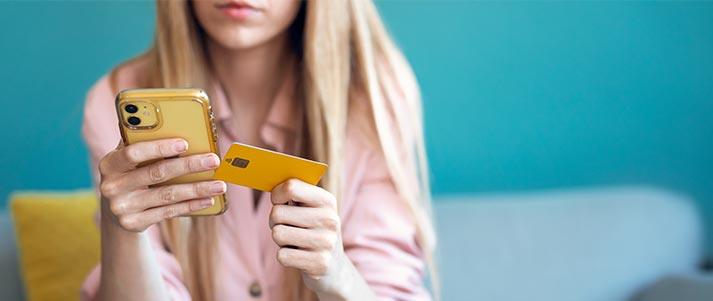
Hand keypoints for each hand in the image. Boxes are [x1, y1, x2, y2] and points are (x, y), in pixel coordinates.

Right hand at [98, 138, 225, 231]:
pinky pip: (168, 212)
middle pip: (157, 173)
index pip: (133, 153)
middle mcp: (111, 186)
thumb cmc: (130, 173)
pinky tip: (208, 199)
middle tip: (213, 160)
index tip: (184, 143)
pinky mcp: (133, 223)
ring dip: (197, 189)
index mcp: (109, 164)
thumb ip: (144, 141)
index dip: (159, 148)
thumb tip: (177, 123)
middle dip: (189, 165)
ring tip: (219, 184)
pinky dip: (191, 205)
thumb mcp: (128, 158)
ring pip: (167, 195)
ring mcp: (122, 207)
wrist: (114, 210)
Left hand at [269, 179, 352, 296]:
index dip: (277, 194)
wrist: (334, 268)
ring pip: (277, 234)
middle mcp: (330, 220)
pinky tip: (299, 255)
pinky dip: (285, 256)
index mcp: (328, 201)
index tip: (278, 201)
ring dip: (280, 240)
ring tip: (295, 241)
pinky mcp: (319, 264)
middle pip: (277, 213)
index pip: (291, 187)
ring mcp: (326, 243)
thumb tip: (272, 184)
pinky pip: (282, 256)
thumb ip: (295, 194)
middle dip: (275, 221)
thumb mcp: (312, 209)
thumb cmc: (314, 231)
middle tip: (288, 226)